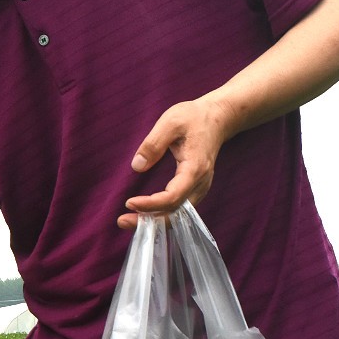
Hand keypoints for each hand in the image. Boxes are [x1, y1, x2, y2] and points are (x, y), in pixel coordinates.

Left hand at [118, 98, 231, 228]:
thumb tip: (137, 166)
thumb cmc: (193, 118)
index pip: (173, 196)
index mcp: (195, 168)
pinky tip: (142, 216)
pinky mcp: (195, 188)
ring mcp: (200, 188)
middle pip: (175, 212)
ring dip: (153, 221)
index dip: (151, 204)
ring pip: (178, 214)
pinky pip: (179, 208)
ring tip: (127, 220)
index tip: (129, 202)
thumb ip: (153, 143)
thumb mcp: (170, 122)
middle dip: (148, 220)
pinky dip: (161, 215)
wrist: (217, 118)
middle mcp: (200, 183)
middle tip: (121, 220)